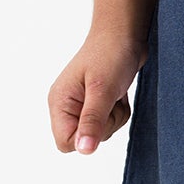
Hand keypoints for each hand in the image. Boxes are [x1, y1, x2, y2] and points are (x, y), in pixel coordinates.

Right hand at [47, 29, 145, 152]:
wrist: (124, 33)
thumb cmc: (111, 54)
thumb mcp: (103, 90)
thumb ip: (92, 121)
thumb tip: (84, 150)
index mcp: (59, 102)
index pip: (66, 143)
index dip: (87, 136)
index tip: (100, 114)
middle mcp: (66, 106)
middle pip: (85, 141)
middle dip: (105, 125)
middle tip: (110, 99)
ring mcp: (81, 105)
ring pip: (100, 133)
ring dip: (115, 117)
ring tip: (115, 93)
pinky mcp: (95, 103)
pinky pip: (108, 123)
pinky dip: (119, 112)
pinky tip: (119, 93)